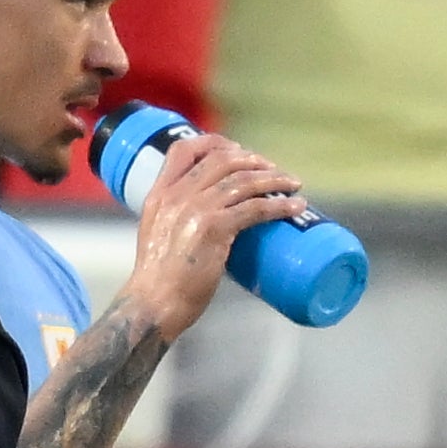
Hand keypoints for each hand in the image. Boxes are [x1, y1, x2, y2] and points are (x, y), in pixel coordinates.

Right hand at [121, 129, 305, 339]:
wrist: (152, 305)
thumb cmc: (156, 279)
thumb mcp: (156, 235)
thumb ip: (175, 217)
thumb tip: (208, 213)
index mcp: (158, 195)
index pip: (183, 148)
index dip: (215, 142)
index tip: (238, 151)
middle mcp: (176, 197)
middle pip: (223, 159)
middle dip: (255, 160)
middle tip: (273, 171)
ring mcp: (195, 210)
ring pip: (245, 180)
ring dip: (276, 179)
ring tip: (293, 185)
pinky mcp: (214, 228)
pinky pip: (256, 207)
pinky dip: (280, 206)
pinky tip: (294, 207)